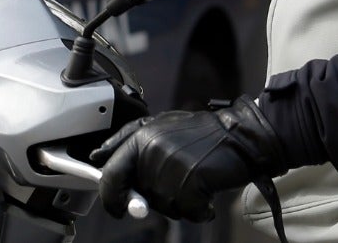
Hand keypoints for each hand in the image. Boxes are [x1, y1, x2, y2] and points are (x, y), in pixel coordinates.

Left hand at [90, 97, 288, 220]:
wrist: (239, 135)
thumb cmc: (200, 133)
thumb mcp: (158, 125)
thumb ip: (126, 139)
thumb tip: (98, 157)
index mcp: (140, 136)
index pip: (111, 173)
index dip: (109, 195)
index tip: (115, 207)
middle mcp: (151, 151)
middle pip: (138, 195)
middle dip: (151, 202)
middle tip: (170, 195)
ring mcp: (170, 167)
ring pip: (162, 206)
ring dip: (179, 203)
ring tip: (193, 182)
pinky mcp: (190, 183)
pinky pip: (187, 212)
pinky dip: (199, 210)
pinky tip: (206, 195)